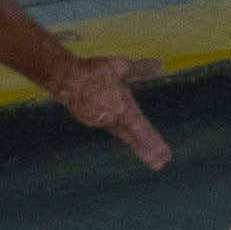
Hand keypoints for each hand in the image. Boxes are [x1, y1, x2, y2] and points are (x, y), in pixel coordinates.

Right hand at [55, 53, 169, 170]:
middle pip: (133, 140)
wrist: (65, 79)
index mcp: (123, 111)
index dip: (155, 144)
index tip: (166, 157)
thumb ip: (141, 68)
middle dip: (147, 152)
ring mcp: (99, 122)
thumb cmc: (94, 72)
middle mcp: (112, 121)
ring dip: (134, 142)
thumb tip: (159, 64)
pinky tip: (117, 124)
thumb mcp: (121, 66)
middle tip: (159, 165)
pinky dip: (115, 128)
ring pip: (120, 133)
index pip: (143, 131)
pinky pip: (106, 125)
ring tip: (144, 150)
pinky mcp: (88, 119)